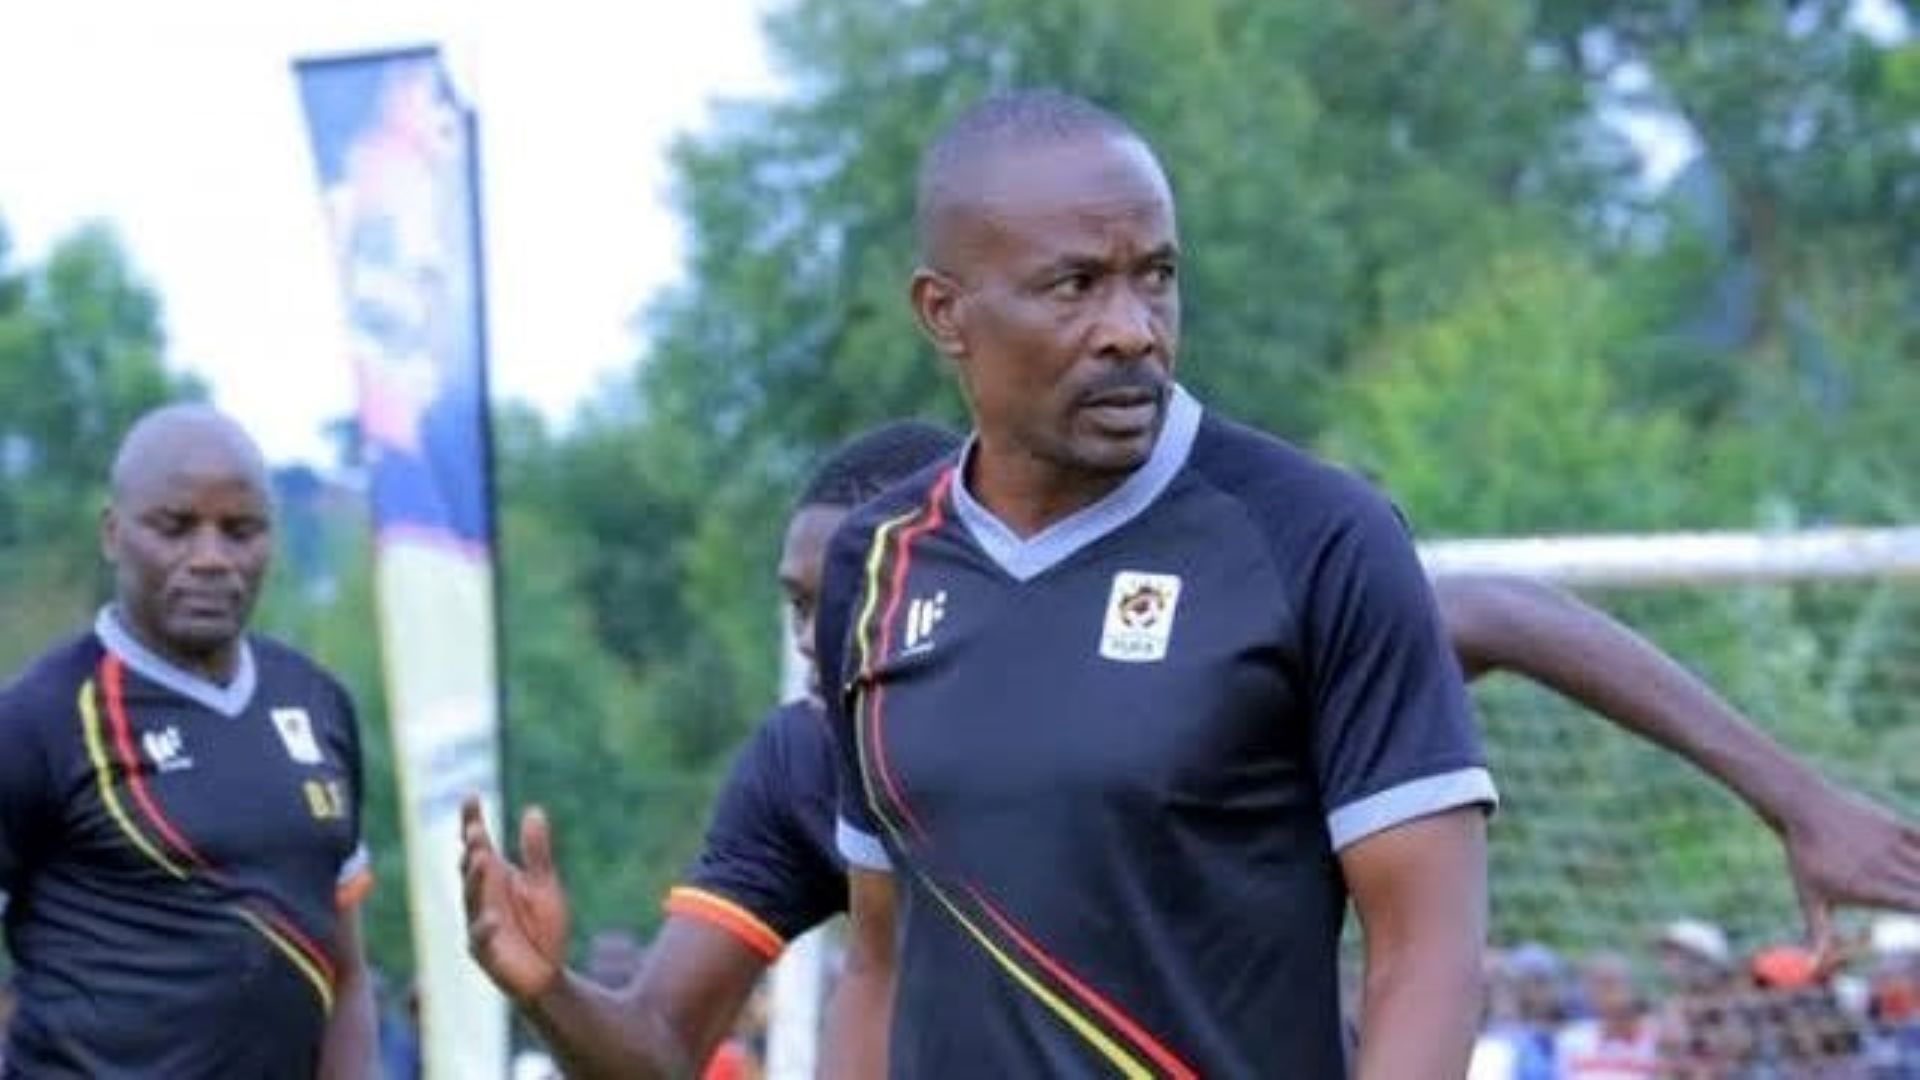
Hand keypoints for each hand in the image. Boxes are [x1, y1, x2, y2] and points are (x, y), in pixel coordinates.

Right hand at [460, 796, 570, 1002]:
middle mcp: (482, 897)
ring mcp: (480, 923)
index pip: (479, 845)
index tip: (471, 795)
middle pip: (472, 868)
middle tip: (477, 830)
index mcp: (495, 877)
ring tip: (482, 859)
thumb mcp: (544, 884)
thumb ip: (536, 852)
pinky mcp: (486, 952)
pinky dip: (486, 928)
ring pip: (472, 899)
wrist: (548, 972)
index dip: (472, 821)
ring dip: (475, 880)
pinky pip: (481, 939)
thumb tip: (533, 811)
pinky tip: (494, 918)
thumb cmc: (542, 926)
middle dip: (473, 850)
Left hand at [1779, 784, 1919, 964]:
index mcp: (1870, 889)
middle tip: (1918, 899)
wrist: (1801, 810)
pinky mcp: (1895, 825)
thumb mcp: (1810, 897)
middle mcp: (1886, 868)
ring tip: (1918, 884)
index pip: (1917, 906)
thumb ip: (1819, 934)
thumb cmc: (1804, 857)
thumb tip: (1810, 968)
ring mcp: (1892, 845)